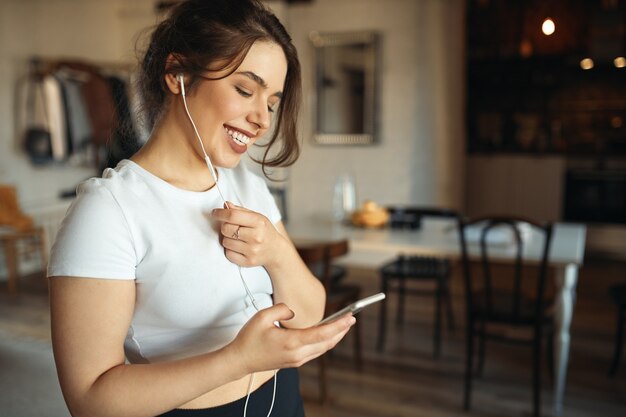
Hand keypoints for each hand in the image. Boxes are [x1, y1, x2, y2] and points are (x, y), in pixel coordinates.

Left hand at [212, 202, 285, 267]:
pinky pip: (228, 254)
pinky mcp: (248, 262)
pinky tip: (238, 247)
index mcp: (259, 222)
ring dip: (227, 238)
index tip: (215, 213)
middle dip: (225, 226)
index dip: (220, 213)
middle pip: (226, 229)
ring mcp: (252, 250)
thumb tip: (226, 205)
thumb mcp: (257, 217)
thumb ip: (240, 211)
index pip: (233, 215)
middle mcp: (256, 237)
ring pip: (225, 242)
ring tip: (237, 238)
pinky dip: (230, 250)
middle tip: (231, 227)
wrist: (276, 251)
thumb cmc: (264, 231)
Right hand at [226, 303, 355, 372]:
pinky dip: (325, 343)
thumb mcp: (262, 316)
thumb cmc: (249, 338)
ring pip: (323, 349)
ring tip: (343, 325)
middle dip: (341, 330)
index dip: (338, 325)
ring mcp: (297, 360)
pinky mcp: (294, 362)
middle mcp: (297, 354)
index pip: (321, 334)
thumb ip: (281, 309)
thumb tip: (293, 312)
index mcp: (291, 342)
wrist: (240, 360)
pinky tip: (328, 334)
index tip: (350, 318)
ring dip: (335, 337)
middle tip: (352, 318)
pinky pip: (316, 352)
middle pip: (327, 343)